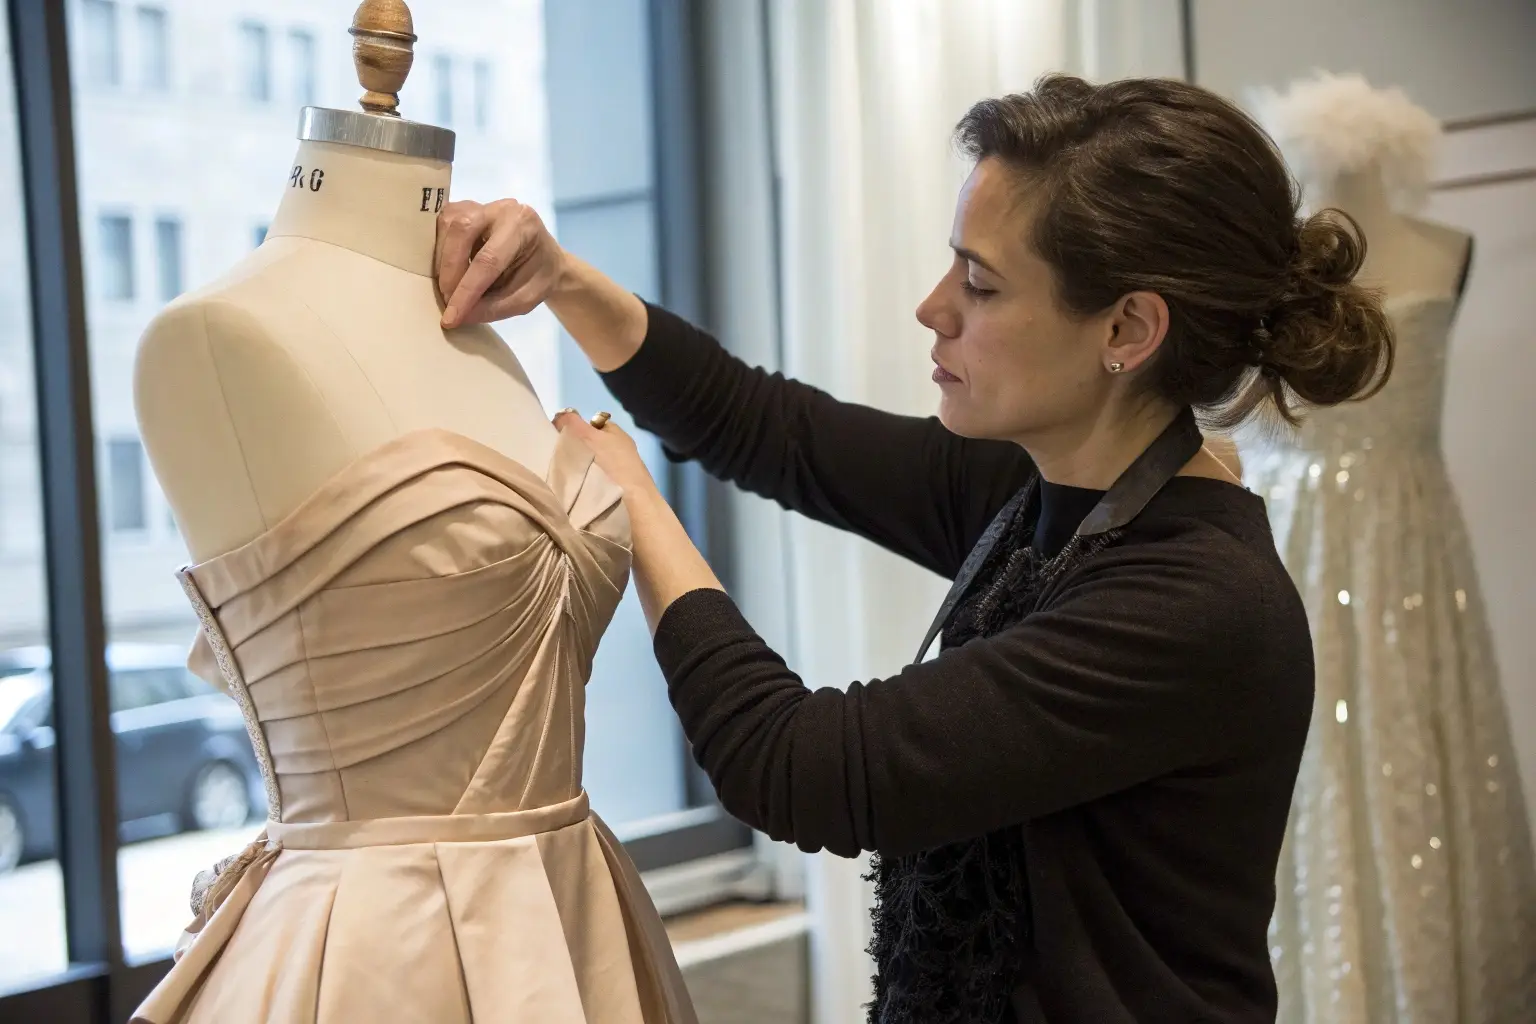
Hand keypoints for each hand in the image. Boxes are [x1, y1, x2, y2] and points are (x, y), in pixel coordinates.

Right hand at [436, 198, 565, 328]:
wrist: (544, 258)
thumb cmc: (537, 277)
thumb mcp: (524, 300)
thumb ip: (493, 308)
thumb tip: (458, 316)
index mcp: (524, 226)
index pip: (488, 259)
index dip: (466, 290)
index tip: (451, 318)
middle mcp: (501, 208)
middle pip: (462, 232)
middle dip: (450, 272)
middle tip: (448, 300)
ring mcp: (480, 204)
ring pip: (447, 225)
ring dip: (442, 261)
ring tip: (450, 287)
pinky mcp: (462, 209)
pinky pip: (441, 224)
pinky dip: (439, 250)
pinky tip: (448, 269)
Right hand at [553, 409, 659, 498]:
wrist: (633, 497)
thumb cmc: (614, 462)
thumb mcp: (591, 437)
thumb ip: (574, 423)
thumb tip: (560, 414)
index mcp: (616, 431)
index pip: (592, 424)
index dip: (577, 428)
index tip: (563, 438)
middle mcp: (621, 444)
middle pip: (593, 441)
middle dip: (580, 446)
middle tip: (564, 455)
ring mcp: (622, 464)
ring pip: (597, 458)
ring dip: (585, 462)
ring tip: (571, 470)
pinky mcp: (620, 480)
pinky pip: (600, 473)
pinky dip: (592, 475)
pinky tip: (583, 481)